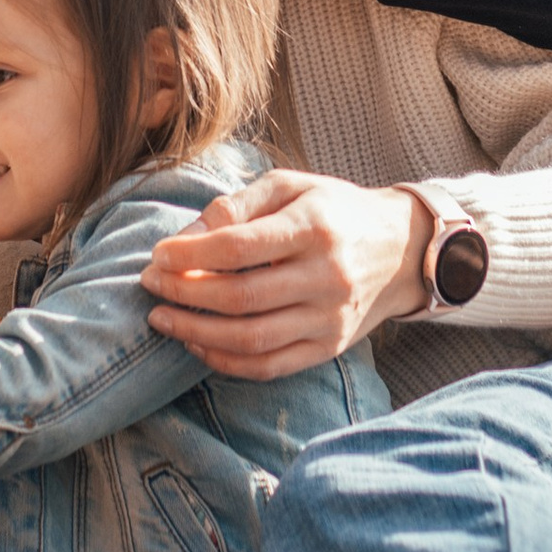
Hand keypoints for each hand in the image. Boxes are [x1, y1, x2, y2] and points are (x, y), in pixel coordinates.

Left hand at [145, 170, 428, 377]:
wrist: (402, 249)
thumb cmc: (335, 210)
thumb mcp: (291, 186)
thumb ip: (238, 205)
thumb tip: (187, 236)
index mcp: (315, 227)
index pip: (239, 246)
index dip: (190, 254)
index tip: (158, 254)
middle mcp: (326, 276)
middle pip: (241, 296)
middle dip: (184, 293)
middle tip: (149, 285)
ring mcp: (330, 318)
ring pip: (252, 338)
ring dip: (196, 332)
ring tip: (162, 318)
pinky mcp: (329, 347)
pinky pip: (270, 366)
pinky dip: (226, 361)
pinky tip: (197, 343)